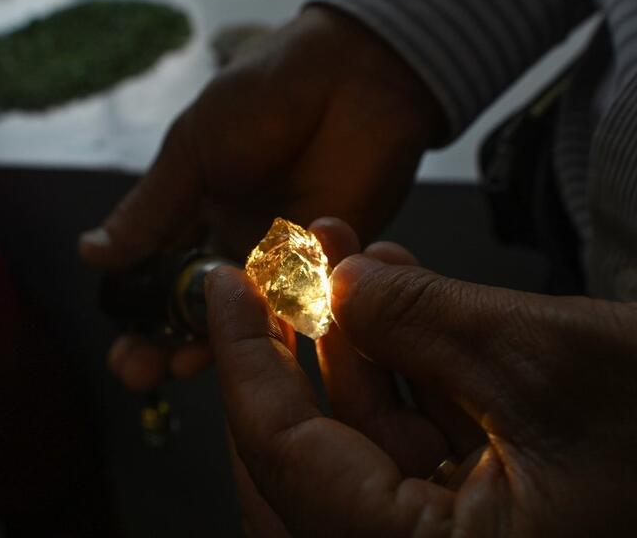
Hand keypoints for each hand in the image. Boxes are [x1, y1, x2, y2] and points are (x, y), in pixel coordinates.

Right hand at [80, 6, 443, 389]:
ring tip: (179, 366)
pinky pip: (295, 311)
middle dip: (163, 344)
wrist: (350, 75)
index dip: (138, 315)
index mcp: (195, 215)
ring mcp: (281, 263)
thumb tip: (89, 254)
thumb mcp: (191, 151)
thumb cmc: (261, 99)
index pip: (158, 278)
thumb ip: (150, 209)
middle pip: (194, 310)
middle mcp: (234, 247)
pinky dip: (270, 330)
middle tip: (137, 370)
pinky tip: (247, 345)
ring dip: (210, 347)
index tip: (120, 344)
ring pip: (241, 322)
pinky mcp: (328, 268)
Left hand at [206, 220, 636, 535]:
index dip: (242, 358)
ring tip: (342, 251)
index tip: (222, 285)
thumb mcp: (540, 360)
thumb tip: (333, 282)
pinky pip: (408, 439)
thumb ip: (419, 317)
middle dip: (291, 348)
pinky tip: (393, 290)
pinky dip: (397, 364)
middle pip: (304, 456)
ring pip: (357, 439)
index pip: (281, 456)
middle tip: (281, 269)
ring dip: (346, 340)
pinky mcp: (481, 519)